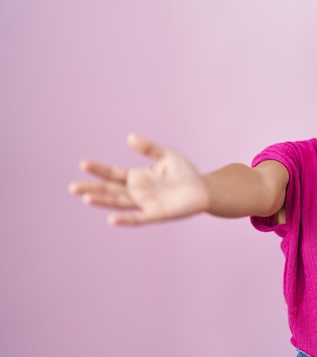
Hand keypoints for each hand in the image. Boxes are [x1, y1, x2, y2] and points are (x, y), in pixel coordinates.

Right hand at [69, 133, 208, 224]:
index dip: (99, 169)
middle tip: (72, 187)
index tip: (83, 164)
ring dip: (103, 201)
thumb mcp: (166, 155)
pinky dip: (125, 220)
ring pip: (119, 203)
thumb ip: (148, 148)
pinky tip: (111, 220)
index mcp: (137, 177)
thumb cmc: (185, 173)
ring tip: (85, 198)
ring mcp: (145, 204)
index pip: (113, 173)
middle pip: (110, 190)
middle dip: (92, 188)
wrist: (203, 190)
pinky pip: (137, 218)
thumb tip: (129, 137)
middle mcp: (137, 192)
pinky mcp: (156, 214)